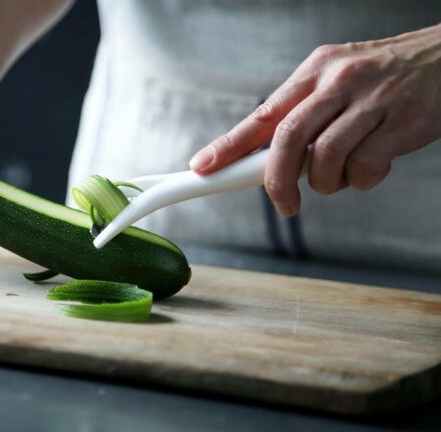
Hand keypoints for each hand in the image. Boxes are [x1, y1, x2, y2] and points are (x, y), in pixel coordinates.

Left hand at [189, 24, 440, 215]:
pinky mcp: (403, 123)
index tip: (203, 167)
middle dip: (276, 180)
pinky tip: (374, 167)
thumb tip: (263, 160)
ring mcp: (372, 101)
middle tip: (282, 204)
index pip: (262, 114)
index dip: (229, 145)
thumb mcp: (335, 80)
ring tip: (342, 175)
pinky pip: (366, 168)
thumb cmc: (383, 78)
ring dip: (327, 182)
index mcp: (314, 71)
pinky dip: (362, 180)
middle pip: (288, 138)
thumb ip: (302, 114)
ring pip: (326, 157)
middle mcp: (338, 82)